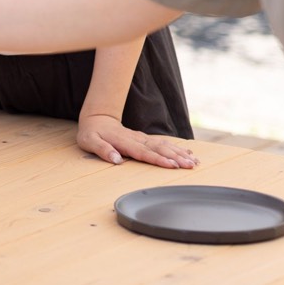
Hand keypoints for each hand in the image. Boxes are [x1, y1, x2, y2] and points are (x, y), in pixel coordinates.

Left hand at [77, 113, 197, 168]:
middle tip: (190, 165)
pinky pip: (163, 143)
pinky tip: (187, 153)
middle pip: (159, 148)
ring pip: (164, 145)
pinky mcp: (145, 139)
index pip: (144, 152)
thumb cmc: (92, 133)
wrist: (97, 118)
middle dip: (176, 157)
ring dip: (179, 153)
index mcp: (124, 142)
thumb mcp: (90, 141)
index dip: (158, 159)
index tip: (171, 165)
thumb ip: (103, 150)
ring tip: (193, 161)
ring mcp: (142, 138)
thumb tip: (116, 159)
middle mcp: (136, 139)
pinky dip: (176, 148)